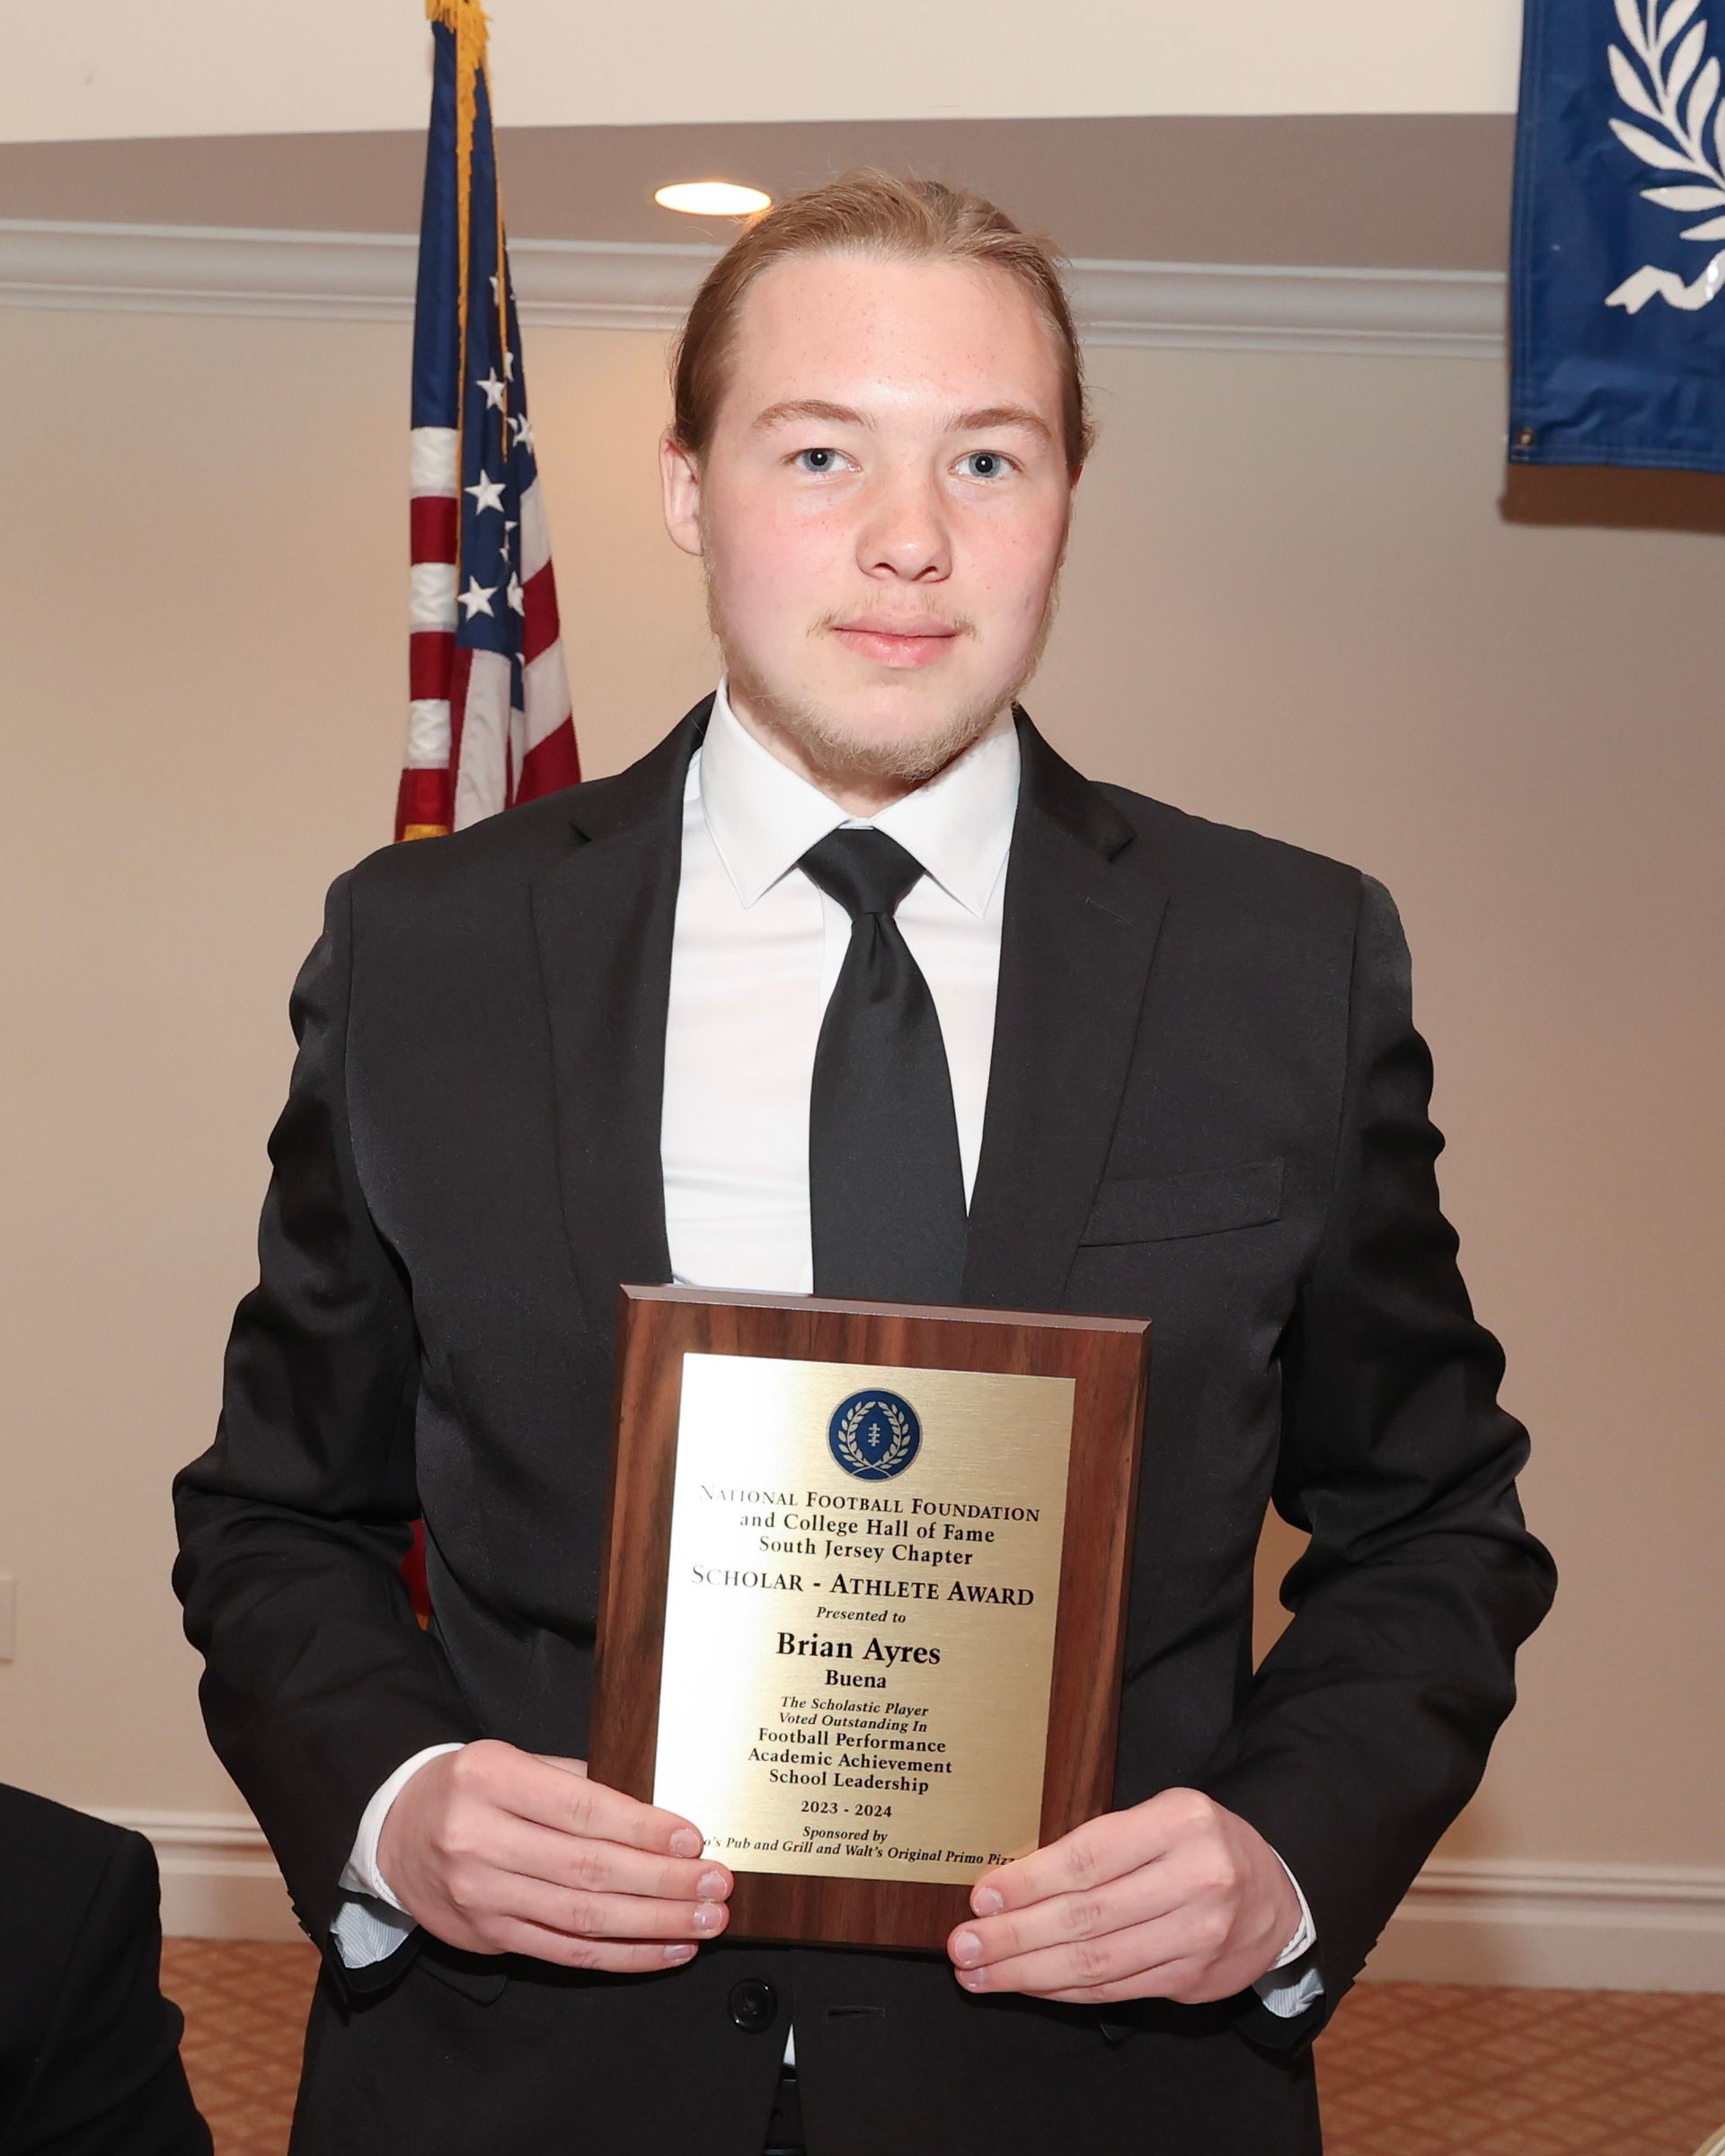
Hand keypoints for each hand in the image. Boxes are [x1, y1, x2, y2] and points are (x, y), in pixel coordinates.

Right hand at [376, 1740, 731, 1970]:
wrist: (395, 1833)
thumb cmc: (469, 1788)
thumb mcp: (513, 1760)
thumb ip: (576, 1782)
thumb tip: (657, 1810)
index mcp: (490, 1780)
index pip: (581, 1809)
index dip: (642, 1828)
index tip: (692, 1840)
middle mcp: (479, 1841)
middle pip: (588, 1870)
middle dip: (662, 1882)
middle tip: (714, 1886)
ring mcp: (480, 1897)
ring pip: (581, 1919)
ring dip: (653, 1925)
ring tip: (702, 1922)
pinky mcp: (487, 1938)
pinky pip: (565, 1952)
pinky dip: (621, 1956)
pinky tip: (663, 1949)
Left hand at [945, 1788, 1301, 2005]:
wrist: (1278, 1893)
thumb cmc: (1199, 1843)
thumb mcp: (1161, 1815)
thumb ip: (1103, 1841)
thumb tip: (1016, 1877)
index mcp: (1180, 1822)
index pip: (1090, 1858)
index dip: (1030, 1881)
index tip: (982, 1897)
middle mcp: (1195, 1880)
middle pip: (1087, 1917)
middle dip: (1016, 1936)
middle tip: (965, 1945)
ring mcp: (1199, 1936)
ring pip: (1098, 1962)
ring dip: (1029, 1973)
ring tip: (980, 1973)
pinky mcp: (1195, 1981)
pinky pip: (1116, 1988)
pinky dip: (1065, 1990)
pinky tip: (1029, 1986)